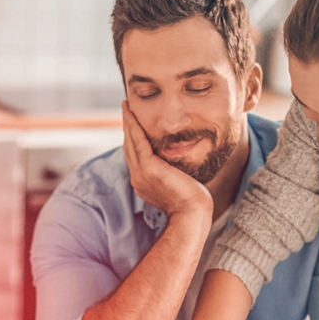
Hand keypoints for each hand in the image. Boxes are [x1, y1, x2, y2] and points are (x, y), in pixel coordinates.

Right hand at [121, 102, 211, 219]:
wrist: (192, 212)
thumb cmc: (191, 202)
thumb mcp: (177, 184)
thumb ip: (171, 173)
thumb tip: (177, 165)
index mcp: (143, 182)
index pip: (134, 155)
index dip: (132, 138)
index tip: (132, 124)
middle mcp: (137, 177)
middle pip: (128, 146)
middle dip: (127, 127)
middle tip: (126, 109)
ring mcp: (140, 173)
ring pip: (130, 142)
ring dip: (127, 122)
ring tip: (126, 107)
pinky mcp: (148, 168)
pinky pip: (138, 141)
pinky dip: (133, 126)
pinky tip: (131, 114)